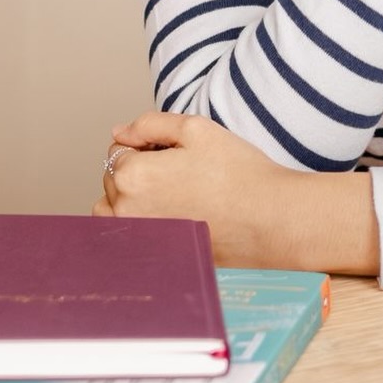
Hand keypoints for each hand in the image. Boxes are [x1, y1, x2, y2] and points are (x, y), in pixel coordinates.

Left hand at [93, 110, 296, 266]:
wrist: (269, 220)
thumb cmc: (238, 173)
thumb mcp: (195, 129)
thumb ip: (149, 124)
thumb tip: (120, 132)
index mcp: (132, 176)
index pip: (118, 149)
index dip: (146, 143)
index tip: (175, 150)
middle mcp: (127, 212)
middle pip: (113, 180)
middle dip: (138, 169)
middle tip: (181, 170)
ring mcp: (139, 239)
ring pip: (114, 211)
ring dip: (132, 198)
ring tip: (174, 194)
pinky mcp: (154, 258)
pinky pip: (130, 237)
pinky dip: (142, 224)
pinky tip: (176, 217)